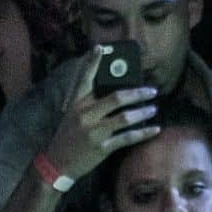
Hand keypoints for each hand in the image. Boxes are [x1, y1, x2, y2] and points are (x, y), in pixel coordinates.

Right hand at [43, 51, 160, 178]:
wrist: (56, 163)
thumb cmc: (67, 137)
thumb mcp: (72, 115)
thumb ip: (89, 103)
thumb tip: (115, 92)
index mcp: (77, 104)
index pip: (85, 79)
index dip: (93, 62)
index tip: (100, 47)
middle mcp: (86, 115)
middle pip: (116, 98)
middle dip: (137, 93)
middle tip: (151, 91)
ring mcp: (95, 132)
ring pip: (125, 118)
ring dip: (143, 112)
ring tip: (153, 108)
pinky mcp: (102, 148)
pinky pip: (127, 138)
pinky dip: (143, 133)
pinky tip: (155, 129)